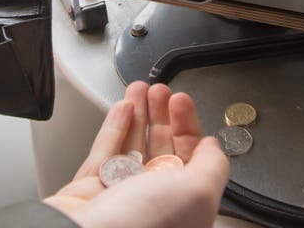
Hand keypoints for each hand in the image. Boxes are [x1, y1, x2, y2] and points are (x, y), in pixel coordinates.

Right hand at [44, 81, 229, 227]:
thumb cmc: (140, 226)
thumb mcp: (198, 191)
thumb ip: (213, 166)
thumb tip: (214, 148)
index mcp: (183, 204)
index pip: (192, 158)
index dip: (188, 126)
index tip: (181, 101)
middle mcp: (153, 202)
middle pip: (162, 148)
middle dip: (163, 115)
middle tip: (160, 91)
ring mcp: (121, 196)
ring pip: (133, 146)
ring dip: (139, 114)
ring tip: (140, 90)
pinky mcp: (90, 189)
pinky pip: (106, 151)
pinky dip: (115, 126)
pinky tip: (123, 108)